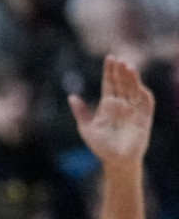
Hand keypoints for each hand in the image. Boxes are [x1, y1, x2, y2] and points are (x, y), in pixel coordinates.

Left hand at [68, 55, 153, 172]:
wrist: (115, 161)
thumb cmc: (100, 146)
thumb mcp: (86, 128)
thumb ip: (80, 112)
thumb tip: (71, 96)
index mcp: (108, 105)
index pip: (110, 83)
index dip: (110, 71)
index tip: (110, 58)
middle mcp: (122, 104)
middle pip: (122, 83)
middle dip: (120, 71)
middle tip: (118, 58)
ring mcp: (134, 110)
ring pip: (134, 90)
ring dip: (132, 79)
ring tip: (128, 67)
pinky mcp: (144, 119)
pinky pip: (146, 103)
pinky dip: (143, 94)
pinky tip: (140, 86)